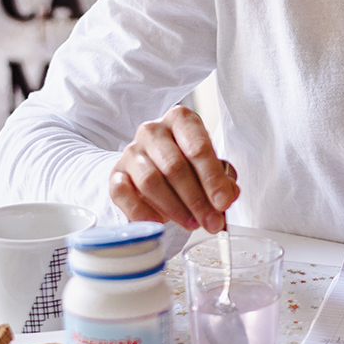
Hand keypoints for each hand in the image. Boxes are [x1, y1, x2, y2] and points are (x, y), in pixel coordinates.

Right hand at [109, 105, 238, 232]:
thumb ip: (222, 180)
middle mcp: (152, 130)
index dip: (212, 179)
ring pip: (150, 182)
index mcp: (181, 120)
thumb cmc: (188, 162)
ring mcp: (131, 151)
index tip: (223, 203)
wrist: (154, 163)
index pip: (198, 148)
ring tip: (192, 224)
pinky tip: (160, 222)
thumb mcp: (210, 166)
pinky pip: (123, 194)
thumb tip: (227, 196)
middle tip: (211, 222)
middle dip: (197, 200)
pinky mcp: (116, 173)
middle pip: (174, 167)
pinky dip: (142, 212)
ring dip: (174, 209)